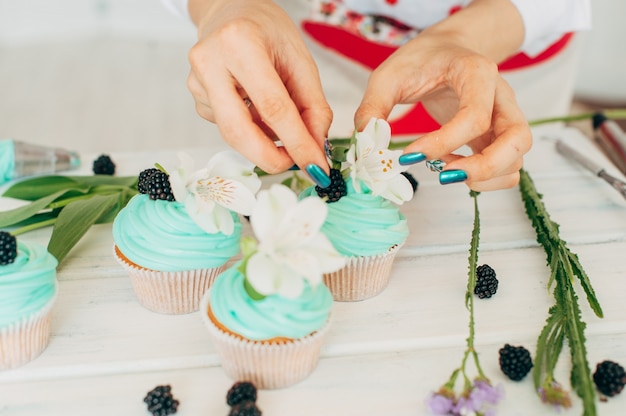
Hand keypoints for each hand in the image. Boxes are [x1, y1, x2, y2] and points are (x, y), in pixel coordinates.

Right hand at [187, 0, 331, 174]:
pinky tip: (256, 106)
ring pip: (234, 134)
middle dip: (271, 157)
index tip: (316, 167)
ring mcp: (197, 82)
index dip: (297, 143)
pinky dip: (252, 128)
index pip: (273, 107)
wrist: (230, 12)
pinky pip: (228, 127)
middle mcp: (210, 62)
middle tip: (297, 165)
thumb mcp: (300, 60)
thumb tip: (316, 149)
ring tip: (282, 120)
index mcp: (240, 44)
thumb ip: (313, 106)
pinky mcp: (196, 97)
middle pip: (239, 131)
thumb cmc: (268, 32)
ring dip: (265, 140)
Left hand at [354, 2, 530, 190]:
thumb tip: (367, 143)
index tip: (409, 154)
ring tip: (443, 168)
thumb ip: (374, 108)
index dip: (443, 142)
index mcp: (478, 73)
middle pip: (518, 141)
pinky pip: (506, 169)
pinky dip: (484, 179)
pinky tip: (451, 166)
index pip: (475, 116)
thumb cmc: (421, 60)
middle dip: (483, 168)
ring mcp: (505, 120)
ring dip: (483, 176)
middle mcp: (502, 97)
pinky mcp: (498, 138)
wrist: (446, 49)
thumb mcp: (389, 76)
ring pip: (516, 161)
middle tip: (443, 176)